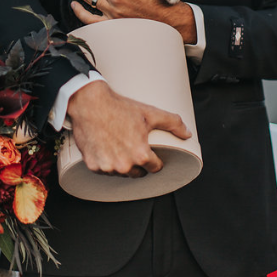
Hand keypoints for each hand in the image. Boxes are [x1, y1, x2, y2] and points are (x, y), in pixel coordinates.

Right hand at [67, 80, 190, 175]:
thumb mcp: (149, 113)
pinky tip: (106, 148)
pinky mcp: (93, 165)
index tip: (151, 153)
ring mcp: (107, 167)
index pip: (155, 168)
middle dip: (138, 163)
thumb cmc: (118, 107)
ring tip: (119, 145)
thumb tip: (187, 133)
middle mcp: (124, 165)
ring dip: (122, 164)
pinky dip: (106, 162)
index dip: (155, 160)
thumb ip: (172, 123)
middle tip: (133, 146)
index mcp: (141, 155)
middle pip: (138, 173)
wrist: (89, 103)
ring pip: (121, 173)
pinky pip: (104, 170)